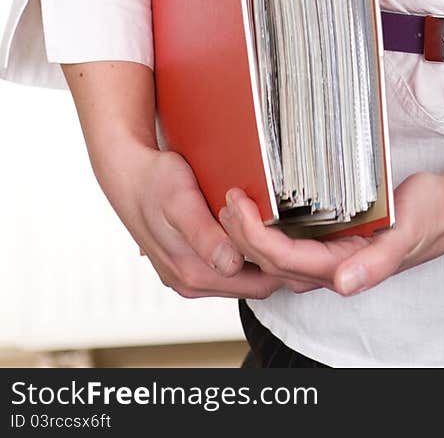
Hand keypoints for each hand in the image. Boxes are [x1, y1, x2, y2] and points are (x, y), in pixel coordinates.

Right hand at [105, 141, 287, 300]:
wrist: (128, 175)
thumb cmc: (156, 182)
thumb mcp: (181, 201)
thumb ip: (205, 236)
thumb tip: (230, 263)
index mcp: (192, 274)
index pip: (259, 285)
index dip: (282, 264)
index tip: (298, 237)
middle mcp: (189, 282)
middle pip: (253, 284)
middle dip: (275, 262)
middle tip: (295, 228)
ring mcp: (187, 275)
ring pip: (241, 277)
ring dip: (259, 258)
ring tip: (275, 224)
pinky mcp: (187, 264)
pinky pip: (226, 267)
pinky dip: (242, 253)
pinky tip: (249, 227)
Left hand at [219, 170, 443, 296]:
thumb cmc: (426, 219)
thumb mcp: (406, 234)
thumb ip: (377, 263)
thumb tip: (344, 285)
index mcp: (340, 269)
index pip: (281, 259)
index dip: (252, 234)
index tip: (236, 201)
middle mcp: (327, 269)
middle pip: (268, 260)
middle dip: (240, 232)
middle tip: (225, 194)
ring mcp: (327, 257)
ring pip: (273, 255)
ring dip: (247, 232)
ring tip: (232, 198)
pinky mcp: (329, 242)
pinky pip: (287, 242)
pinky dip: (265, 227)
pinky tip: (256, 205)